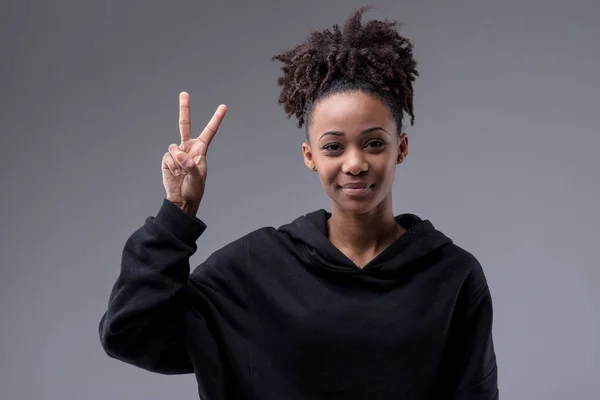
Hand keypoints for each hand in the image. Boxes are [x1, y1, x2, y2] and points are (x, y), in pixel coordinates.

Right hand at [162, 92, 226, 215]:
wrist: (181, 199)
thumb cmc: (194, 189)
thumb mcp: (197, 178)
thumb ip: (190, 165)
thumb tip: (179, 152)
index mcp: (201, 150)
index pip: (210, 131)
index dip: (216, 119)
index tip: (223, 106)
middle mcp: (188, 147)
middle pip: (185, 124)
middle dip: (184, 108)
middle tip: (184, 93)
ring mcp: (177, 152)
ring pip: (174, 148)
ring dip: (177, 162)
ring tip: (182, 173)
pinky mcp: (167, 158)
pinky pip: (168, 156)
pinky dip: (171, 166)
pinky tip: (175, 174)